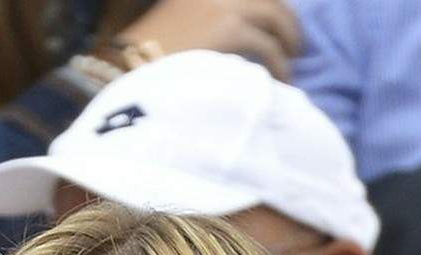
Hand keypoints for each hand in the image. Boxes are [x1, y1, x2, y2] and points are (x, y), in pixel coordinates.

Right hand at [121, 0, 300, 75]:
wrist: (126, 64)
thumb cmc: (143, 56)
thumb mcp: (174, 25)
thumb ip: (202, 22)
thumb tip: (229, 40)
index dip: (269, 8)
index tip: (276, 25)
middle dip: (287, 21)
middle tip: (294, 45)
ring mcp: (225, 3)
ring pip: (276, 17)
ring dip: (289, 41)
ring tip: (291, 64)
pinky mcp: (230, 28)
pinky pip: (269, 47)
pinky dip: (281, 65)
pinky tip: (283, 81)